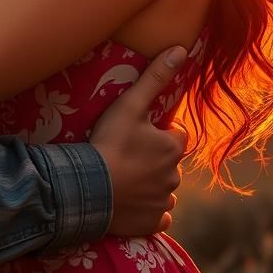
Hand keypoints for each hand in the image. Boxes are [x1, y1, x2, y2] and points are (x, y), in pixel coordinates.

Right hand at [89, 46, 187, 236]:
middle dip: (156, 158)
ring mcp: (163, 202)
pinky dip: (149, 210)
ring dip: (153, 184)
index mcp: (172, 148)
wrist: (91, 189)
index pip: (178, 136)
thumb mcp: (130, 104)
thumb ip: (155, 76)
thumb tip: (181, 49)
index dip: (162, 132)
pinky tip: (132, 202)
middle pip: (170, 163)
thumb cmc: (110, 142)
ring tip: (126, 176)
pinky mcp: (151, 223)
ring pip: (165, 189)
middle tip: (128, 153)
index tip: (141, 132)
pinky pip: (159, 216)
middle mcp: (174, 177)